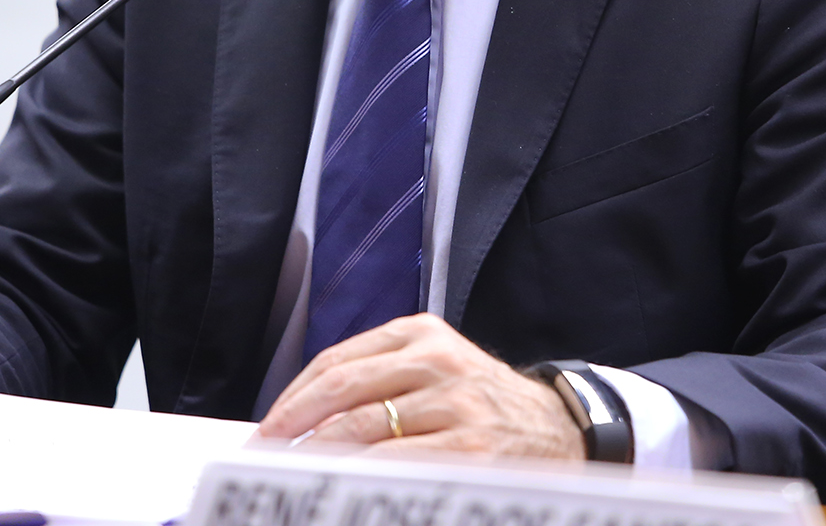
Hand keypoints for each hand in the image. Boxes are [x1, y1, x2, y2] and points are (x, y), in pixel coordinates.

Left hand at [258, 313, 582, 459]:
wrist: (562, 430)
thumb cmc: (485, 407)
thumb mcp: (438, 371)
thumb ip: (380, 383)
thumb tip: (302, 423)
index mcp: (420, 335)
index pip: (336, 362)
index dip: (293, 399)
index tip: (266, 430)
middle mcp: (436, 360)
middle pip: (342, 391)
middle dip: (293, 429)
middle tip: (263, 458)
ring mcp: (455, 403)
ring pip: (363, 429)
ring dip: (318, 458)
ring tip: (293, 477)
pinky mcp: (470, 446)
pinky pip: (397, 464)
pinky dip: (361, 478)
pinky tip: (341, 490)